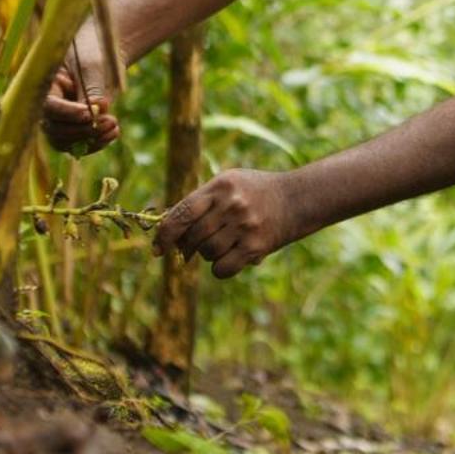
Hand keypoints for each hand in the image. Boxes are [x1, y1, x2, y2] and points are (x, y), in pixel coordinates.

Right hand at [41, 34, 118, 154]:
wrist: (102, 53)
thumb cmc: (92, 52)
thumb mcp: (92, 65)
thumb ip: (92, 87)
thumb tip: (97, 110)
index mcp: (46, 87)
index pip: (49, 106)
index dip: (67, 113)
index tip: (88, 114)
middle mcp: (50, 107)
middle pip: (55, 130)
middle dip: (82, 130)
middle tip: (109, 121)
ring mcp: (62, 120)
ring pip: (65, 142)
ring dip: (90, 139)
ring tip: (114, 126)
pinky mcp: (76, 128)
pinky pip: (80, 145)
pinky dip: (97, 142)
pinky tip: (113, 132)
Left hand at [152, 169, 303, 277]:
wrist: (297, 199)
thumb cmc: (255, 192)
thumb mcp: (229, 184)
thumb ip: (200, 202)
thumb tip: (169, 233)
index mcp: (220, 186)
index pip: (182, 213)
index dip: (165, 234)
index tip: (157, 249)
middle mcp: (231, 205)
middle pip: (193, 237)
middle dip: (188, 247)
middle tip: (191, 249)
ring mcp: (244, 225)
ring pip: (207, 253)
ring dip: (208, 255)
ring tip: (222, 245)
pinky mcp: (256, 246)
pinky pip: (222, 268)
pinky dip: (221, 268)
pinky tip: (231, 258)